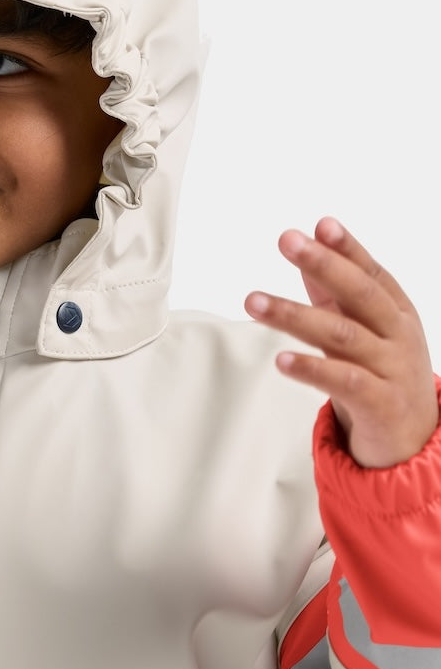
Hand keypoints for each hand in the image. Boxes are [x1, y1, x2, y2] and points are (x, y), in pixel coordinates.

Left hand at [244, 217, 437, 467]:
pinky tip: (281, 360)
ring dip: (294, 315)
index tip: (320, 225)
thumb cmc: (383, 378)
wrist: (413, 443)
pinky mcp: (380, 404)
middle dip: (323, 264)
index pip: (371, 274)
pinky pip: (343, 382)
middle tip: (288, 242)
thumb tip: (310, 252)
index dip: (347, 248)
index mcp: (396, 315)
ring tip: (254, 301)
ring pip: (342, 335)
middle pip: (360, 294)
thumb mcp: (363, 332)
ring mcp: (392, 370)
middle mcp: (397, 337)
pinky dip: (311, 369)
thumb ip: (335, 295)